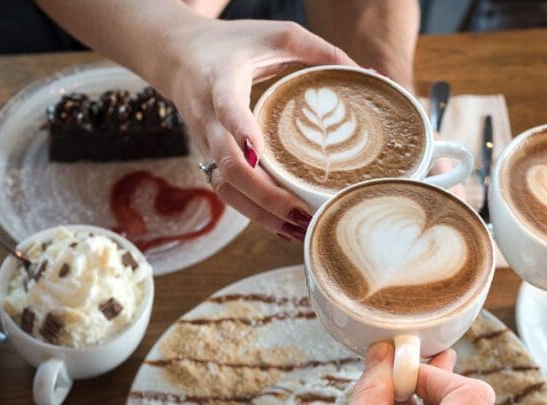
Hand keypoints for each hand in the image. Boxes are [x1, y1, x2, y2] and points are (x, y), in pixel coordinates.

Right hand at [158, 19, 355, 239]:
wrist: (177, 55)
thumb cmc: (234, 42)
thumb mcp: (277, 34)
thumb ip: (320, 50)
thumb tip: (369, 72)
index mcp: (220, 81)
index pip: (227, 108)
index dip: (241, 130)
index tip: (258, 153)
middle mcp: (208, 117)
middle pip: (229, 165)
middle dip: (265, 195)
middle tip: (302, 212)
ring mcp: (206, 142)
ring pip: (226, 187)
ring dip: (261, 213)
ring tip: (300, 228)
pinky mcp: (210, 157)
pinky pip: (228, 192)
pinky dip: (255, 213)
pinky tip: (285, 227)